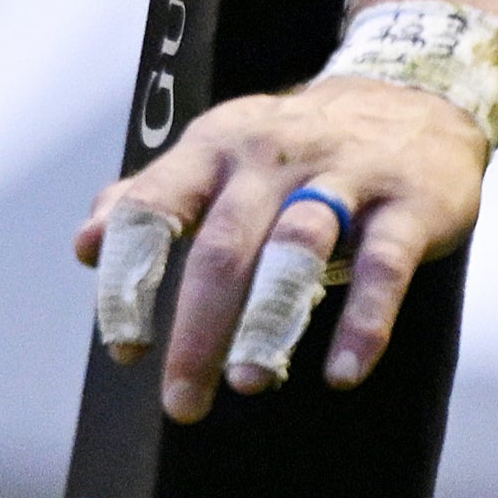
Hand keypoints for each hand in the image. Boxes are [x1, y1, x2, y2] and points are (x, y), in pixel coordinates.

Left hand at [78, 71, 488, 421]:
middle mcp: (270, 158)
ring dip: (269, 320)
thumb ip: (150, 198)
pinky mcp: (408, 204)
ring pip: (297, 249)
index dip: (129, 278)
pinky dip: (364, 323)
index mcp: (214, 147)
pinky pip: (384, 266)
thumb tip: (84, 246)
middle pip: (223, 245)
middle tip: (181, 402)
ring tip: (249, 383)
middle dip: (197, 329)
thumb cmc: (292, 148)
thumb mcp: (216, 155)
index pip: (153, 209)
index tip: (124, 349)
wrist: (413, 95)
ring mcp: (343, 177)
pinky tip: (342, 374)